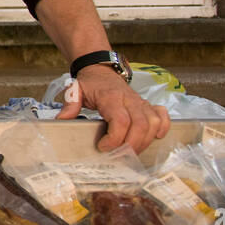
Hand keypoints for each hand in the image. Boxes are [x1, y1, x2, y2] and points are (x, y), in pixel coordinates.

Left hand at [56, 66, 170, 153]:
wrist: (101, 69)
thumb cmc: (90, 83)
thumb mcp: (75, 91)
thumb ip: (70, 105)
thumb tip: (61, 120)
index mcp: (111, 97)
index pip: (121, 120)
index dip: (115, 138)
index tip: (103, 147)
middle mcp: (130, 99)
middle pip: (140, 125)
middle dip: (131, 145)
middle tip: (117, 155)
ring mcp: (141, 102)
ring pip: (154, 123)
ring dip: (145, 141)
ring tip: (130, 151)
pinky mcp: (148, 105)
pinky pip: (163, 116)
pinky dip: (162, 128)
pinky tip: (153, 137)